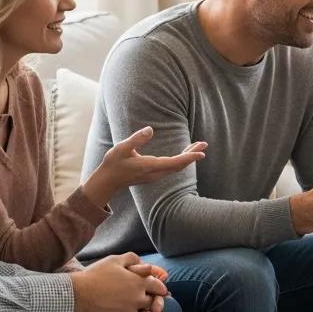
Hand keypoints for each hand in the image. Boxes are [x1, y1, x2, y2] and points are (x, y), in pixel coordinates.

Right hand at [71, 253, 168, 311]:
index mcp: (139, 282)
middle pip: (154, 304)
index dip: (160, 288)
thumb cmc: (94, 275)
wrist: (76, 294)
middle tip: (150, 304)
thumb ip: (132, 259)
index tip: (157, 290)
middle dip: (154, 303)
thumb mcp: (114, 260)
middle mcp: (137, 299)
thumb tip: (146, 265)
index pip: (160, 288)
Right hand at [81, 129, 206, 207]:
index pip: (175, 162)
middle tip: (204, 144)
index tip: (201, 152)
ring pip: (176, 167)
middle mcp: (156, 173)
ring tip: (198, 146)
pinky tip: (185, 153)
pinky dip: (181, 160)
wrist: (108, 182)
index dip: (189, 157)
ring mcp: (155, 175)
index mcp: (150, 166)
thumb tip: (151, 129)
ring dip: (188, 157)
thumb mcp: (122, 148)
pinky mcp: (154, 175)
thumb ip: (136, 139)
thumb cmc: (113, 164)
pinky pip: (172, 168)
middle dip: (193, 155)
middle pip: (179, 165)